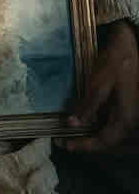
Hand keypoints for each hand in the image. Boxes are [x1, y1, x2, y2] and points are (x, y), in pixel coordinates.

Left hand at [57, 19, 138, 152]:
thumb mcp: (98, 84)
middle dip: (86, 144)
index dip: (84, 146)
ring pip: (109, 135)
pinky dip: (96, 127)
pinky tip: (83, 122)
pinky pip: (111, 124)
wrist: (130, 47)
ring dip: (91, 137)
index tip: (65, 146)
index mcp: (125, 119)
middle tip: (64, 142)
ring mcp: (129, 115)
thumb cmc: (115, 64)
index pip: (103, 142)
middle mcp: (130, 122)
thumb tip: (72, 123)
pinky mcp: (125, 108)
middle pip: (107, 142)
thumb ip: (87, 106)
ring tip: (70, 134)